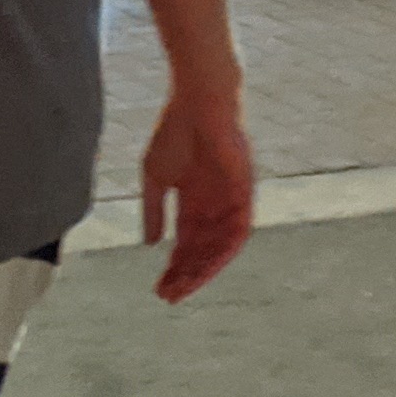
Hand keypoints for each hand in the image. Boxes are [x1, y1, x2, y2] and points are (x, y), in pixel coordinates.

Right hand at [138, 84, 253, 303]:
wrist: (199, 100)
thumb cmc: (175, 130)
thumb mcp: (156, 176)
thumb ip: (154, 210)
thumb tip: (150, 244)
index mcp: (193, 199)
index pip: (186, 243)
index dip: (173, 267)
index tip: (158, 288)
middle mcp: (214, 204)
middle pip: (202, 251)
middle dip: (186, 275)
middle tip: (168, 296)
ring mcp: (231, 199)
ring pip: (220, 246)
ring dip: (203, 268)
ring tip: (184, 286)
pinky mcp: (245, 192)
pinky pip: (240, 230)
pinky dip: (224, 250)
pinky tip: (206, 265)